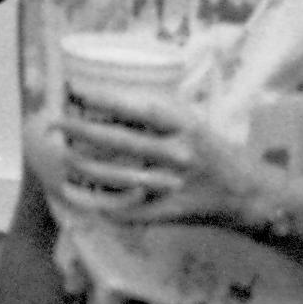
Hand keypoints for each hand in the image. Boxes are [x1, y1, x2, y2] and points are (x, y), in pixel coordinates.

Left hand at [55, 82, 302, 236]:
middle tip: (54, 123)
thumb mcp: (192, 124)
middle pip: (120, 141)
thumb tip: (112, 100)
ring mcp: (173, 184)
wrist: (248, 193)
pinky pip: (128, 210)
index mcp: (185, 125)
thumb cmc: (215, 152)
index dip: (105, 100)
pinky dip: (101, 205)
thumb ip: (158, 115)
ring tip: (63, 156)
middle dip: (82, 130)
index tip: (76, 92)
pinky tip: (78, 197)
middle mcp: (179, 153)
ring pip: (118, 177)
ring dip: (85, 167)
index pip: (139, 108)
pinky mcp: (169, 211)